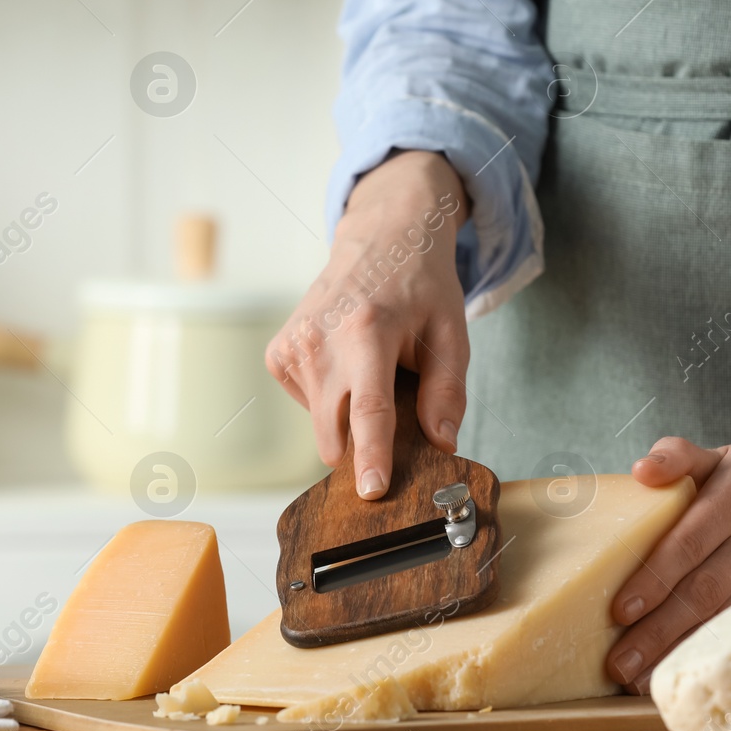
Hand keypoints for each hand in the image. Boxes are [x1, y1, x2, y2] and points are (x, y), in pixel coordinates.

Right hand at [265, 151, 469, 498]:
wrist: (380, 238)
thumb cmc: (420, 287)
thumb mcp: (451, 333)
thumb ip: (448, 391)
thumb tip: (440, 442)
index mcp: (368, 333)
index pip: (369, 409)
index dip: (372, 456)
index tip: (371, 491)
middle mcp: (321, 340)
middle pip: (335, 432)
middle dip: (364, 443)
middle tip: (396, 407)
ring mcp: (293, 346)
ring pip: (322, 425)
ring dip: (348, 414)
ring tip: (371, 368)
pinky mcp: (278, 353)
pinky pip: (307, 405)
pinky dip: (330, 398)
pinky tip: (346, 364)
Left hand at [605, 436, 730, 691]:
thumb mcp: (720, 455)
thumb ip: (676, 455)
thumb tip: (641, 471)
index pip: (689, 541)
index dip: (655, 578)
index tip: (620, 610)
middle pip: (707, 589)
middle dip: (659, 630)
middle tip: (619, 663)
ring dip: (686, 652)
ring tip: (644, 681)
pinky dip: (726, 657)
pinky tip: (697, 677)